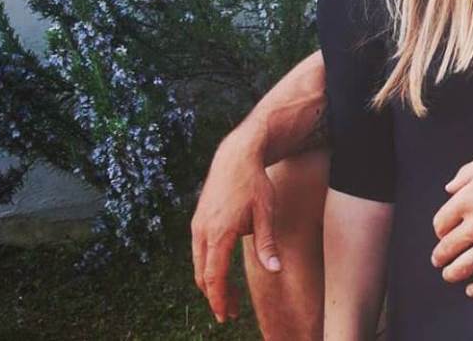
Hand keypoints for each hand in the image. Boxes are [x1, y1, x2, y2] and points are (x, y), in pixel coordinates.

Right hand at [191, 130, 280, 322]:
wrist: (236, 156)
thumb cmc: (254, 183)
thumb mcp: (266, 213)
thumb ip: (267, 244)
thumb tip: (275, 270)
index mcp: (219, 233)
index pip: (214, 278)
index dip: (218, 300)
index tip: (224, 316)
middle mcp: (202, 232)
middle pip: (202, 276)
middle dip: (215, 296)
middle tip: (230, 312)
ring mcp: (197, 225)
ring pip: (198, 264)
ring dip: (210, 282)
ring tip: (228, 295)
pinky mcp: (197, 220)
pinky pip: (198, 251)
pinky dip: (207, 266)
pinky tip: (221, 270)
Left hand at [431, 150, 472, 281]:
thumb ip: (465, 174)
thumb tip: (450, 188)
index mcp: (467, 200)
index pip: (440, 224)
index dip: (439, 230)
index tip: (442, 232)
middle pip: (447, 248)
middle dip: (440, 257)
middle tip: (438, 260)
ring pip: (463, 266)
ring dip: (453, 272)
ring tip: (451, 274)